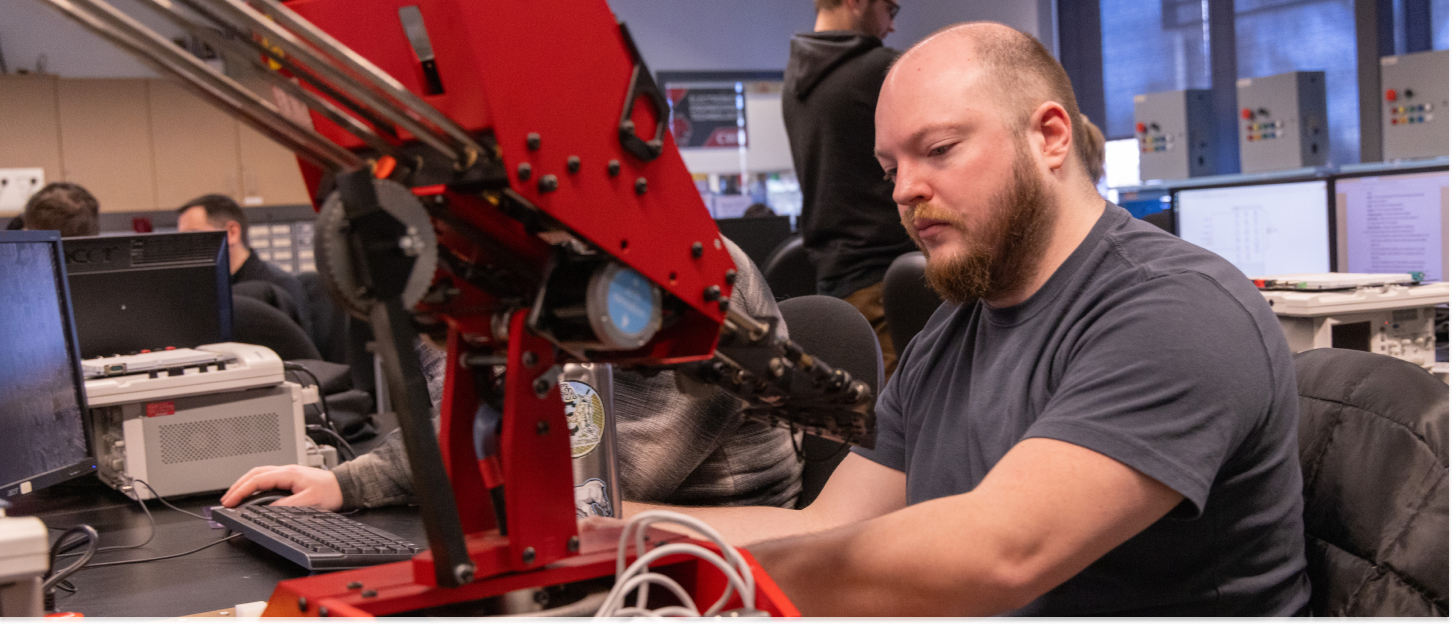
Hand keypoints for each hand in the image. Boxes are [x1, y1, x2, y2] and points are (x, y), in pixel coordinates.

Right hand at [220, 465, 343, 509]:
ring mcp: (287, 473)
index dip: (241, 491)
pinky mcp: (289, 477)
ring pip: (259, 475)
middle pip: (254, 474)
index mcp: (288, 473)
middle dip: (237, 486)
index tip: (230, 502)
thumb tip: (268, 510)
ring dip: (244, 484)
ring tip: (234, 497)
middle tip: (226, 500)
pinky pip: (266, 478)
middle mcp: (285, 470)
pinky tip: (251, 493)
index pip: (257, 480)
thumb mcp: (309, 502)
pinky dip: (254, 485)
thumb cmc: (330, 492)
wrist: (344, 486)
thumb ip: (287, 506)